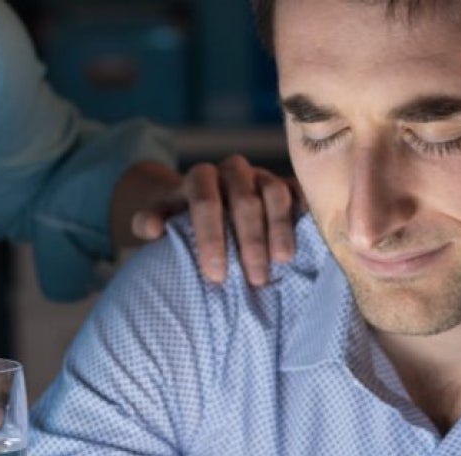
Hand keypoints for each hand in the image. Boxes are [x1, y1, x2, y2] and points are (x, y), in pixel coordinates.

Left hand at [112, 158, 301, 286]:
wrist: (200, 200)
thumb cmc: (179, 218)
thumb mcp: (157, 217)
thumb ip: (148, 221)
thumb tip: (154, 229)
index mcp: (200, 178)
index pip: (205, 201)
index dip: (211, 237)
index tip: (216, 274)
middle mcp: (233, 171)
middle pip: (244, 200)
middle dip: (250, 241)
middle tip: (255, 279)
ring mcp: (262, 175)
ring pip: (275, 193)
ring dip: (280, 228)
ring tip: (283, 262)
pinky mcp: (286, 184)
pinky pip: (300, 191)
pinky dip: (306, 211)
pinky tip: (312, 237)